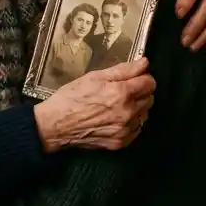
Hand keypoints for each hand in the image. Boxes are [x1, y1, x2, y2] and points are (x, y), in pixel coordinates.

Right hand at [33, 58, 155, 152]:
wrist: (55, 126)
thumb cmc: (71, 97)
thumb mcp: (94, 77)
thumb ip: (123, 70)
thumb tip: (144, 62)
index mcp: (121, 93)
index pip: (149, 83)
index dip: (143, 77)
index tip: (134, 78)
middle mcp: (127, 112)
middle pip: (150, 99)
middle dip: (140, 92)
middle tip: (123, 91)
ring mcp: (125, 130)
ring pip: (144, 115)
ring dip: (137, 108)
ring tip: (118, 105)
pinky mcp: (120, 143)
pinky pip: (136, 130)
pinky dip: (131, 123)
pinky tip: (116, 119)